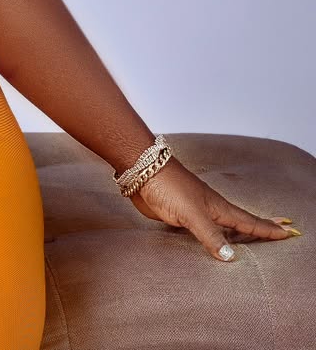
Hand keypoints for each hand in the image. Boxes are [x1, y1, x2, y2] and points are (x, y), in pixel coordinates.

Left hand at [126, 156, 300, 260]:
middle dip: (259, 228)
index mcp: (217, 207)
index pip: (248, 221)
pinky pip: (200, 231)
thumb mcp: (192, 213)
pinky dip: (211, 236)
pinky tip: (211, 240)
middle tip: (280, 230)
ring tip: (251, 239)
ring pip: (220, 226)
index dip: (267, 228)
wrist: (140, 170)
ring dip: (236, 232)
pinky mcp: (177, 216)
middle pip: (239, 222)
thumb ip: (210, 234)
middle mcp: (209, 209)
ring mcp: (194, 212)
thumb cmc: (168, 186)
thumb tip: (231, 256)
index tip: (288, 231)